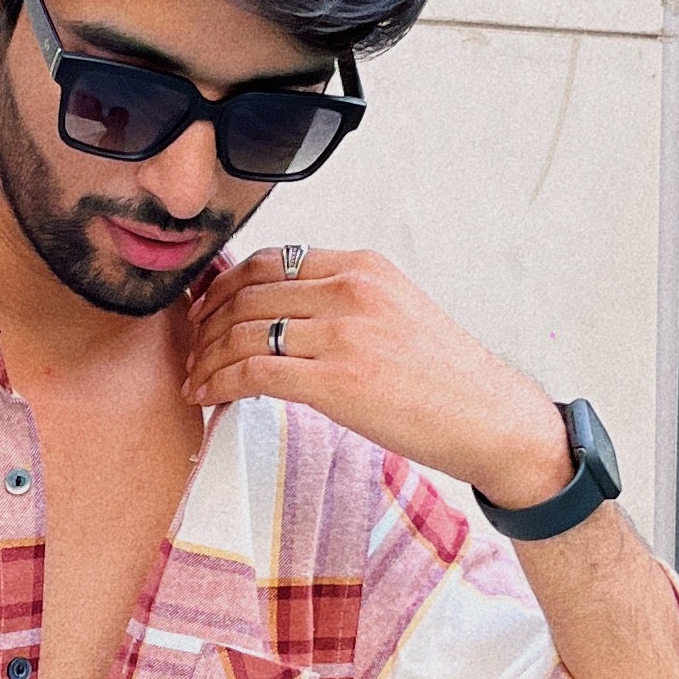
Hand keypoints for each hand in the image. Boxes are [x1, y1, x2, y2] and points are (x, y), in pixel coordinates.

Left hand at [185, 244, 570, 501]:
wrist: (488, 417)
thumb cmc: (443, 377)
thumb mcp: (395, 311)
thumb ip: (343, 302)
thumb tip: (285, 313)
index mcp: (362, 267)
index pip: (272, 261)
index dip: (225, 285)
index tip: (205, 309)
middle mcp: (350, 290)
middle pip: (249, 293)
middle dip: (206, 324)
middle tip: (190, 349)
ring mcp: (343, 334)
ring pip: (244, 332)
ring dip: (207, 358)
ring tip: (194, 379)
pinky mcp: (337, 381)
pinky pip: (255, 373)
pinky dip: (220, 384)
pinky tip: (207, 397)